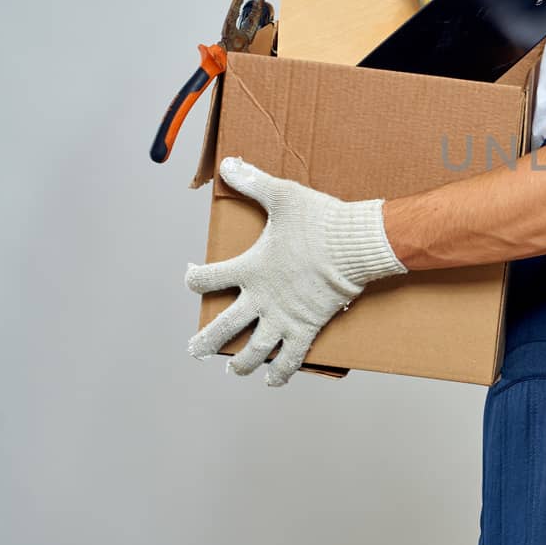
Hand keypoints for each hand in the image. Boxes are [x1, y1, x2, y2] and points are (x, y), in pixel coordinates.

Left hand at [184, 156, 406, 385]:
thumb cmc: (319, 220)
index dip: (193, 278)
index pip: (206, 278)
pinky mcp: (306, 328)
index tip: (191, 276)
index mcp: (249, 268)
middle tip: (193, 350)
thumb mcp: (281, 195)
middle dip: (205, 341)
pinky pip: (290, 358)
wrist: (354, 245)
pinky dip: (280, 372)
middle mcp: (260, 298)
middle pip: (223, 327)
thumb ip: (252, 182)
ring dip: (239, 362)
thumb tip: (227, 163)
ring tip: (232, 369)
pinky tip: (271, 381)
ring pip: (253, 350)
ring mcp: (282, 317)